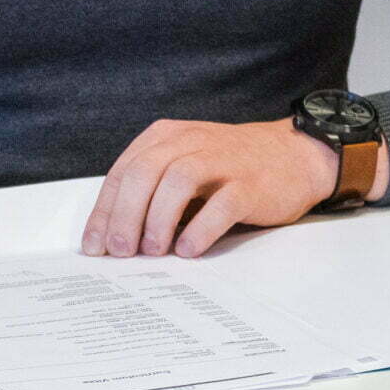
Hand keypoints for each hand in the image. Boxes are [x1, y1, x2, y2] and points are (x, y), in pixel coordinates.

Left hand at [81, 118, 339, 260]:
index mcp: (166, 137)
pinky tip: (188, 250)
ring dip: (158, 219)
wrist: (294, 155)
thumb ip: (153, 190)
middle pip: (144, 172)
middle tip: (120, 252)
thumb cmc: (230, 167)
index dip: (104, 211)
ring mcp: (222, 160)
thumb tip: (116, 238)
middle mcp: (190, 142)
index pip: (123, 172)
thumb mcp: (184, 164)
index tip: (95, 247)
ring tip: (152, 251)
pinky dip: (200, 229)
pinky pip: (222, 204)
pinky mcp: (251, 183)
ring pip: (178, 180)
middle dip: (125, 215)